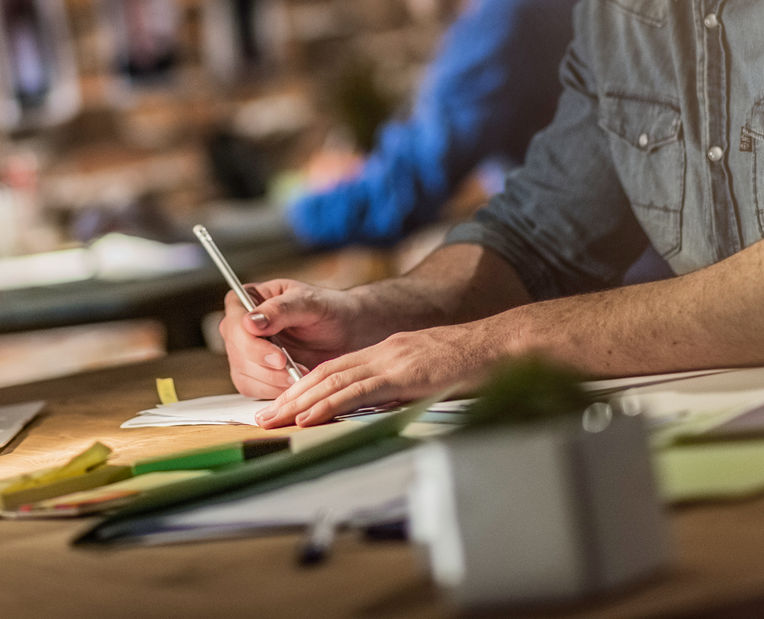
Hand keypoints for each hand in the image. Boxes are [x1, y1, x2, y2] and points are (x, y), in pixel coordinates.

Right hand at [219, 279, 368, 398]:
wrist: (346, 332)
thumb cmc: (329, 309)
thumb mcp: (309, 303)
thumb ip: (280, 310)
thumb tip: (250, 322)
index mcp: (248, 298)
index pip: (235, 323)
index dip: (251, 344)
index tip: (278, 357)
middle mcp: (241, 326)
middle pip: (237, 352)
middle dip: (266, 367)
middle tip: (294, 371)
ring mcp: (245, 352)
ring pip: (243, 375)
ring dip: (272, 382)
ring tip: (301, 375)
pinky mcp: (254, 374)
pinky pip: (253, 389)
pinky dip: (274, 391)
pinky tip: (295, 383)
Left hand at [254, 321, 500, 426]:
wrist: (501, 345)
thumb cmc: (472, 365)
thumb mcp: (427, 375)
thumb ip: (401, 387)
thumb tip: (380, 407)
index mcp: (386, 353)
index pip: (335, 369)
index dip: (304, 387)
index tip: (282, 405)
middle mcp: (382, 353)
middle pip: (325, 373)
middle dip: (290, 396)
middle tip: (262, 416)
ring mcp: (392, 361)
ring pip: (333, 380)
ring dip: (299, 401)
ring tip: (273, 419)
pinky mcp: (404, 374)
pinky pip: (358, 390)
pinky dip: (329, 404)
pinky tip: (309, 416)